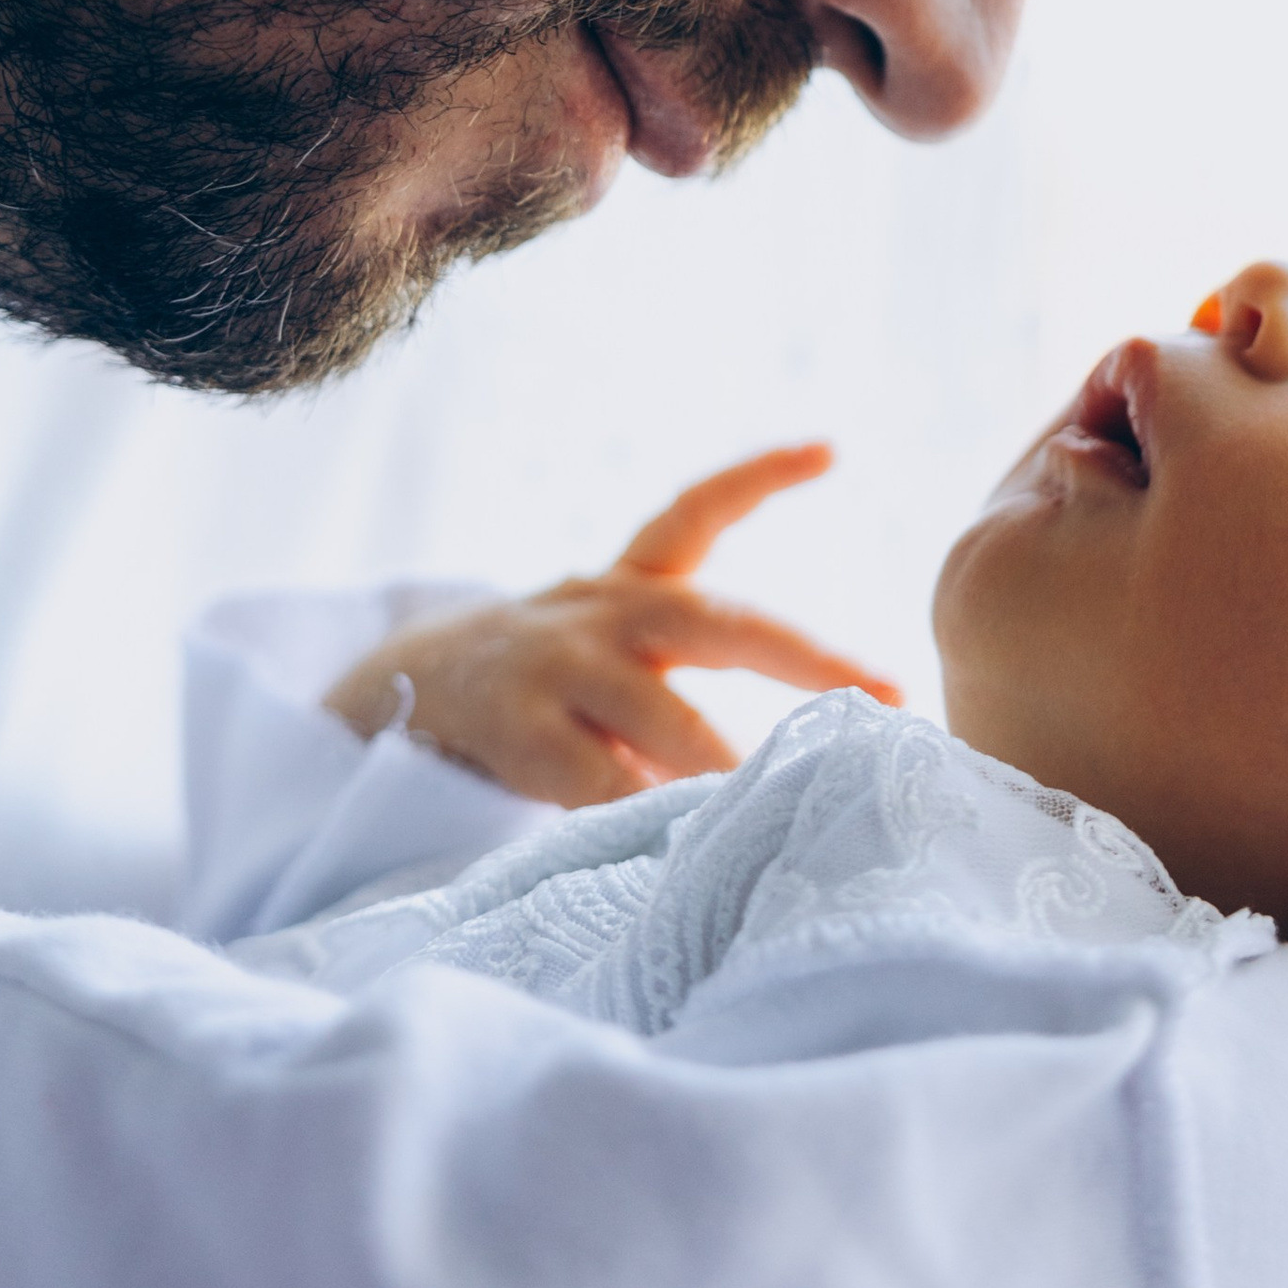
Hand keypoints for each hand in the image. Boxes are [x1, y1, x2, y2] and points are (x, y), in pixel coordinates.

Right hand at [322, 445, 901, 804]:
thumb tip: (800, 745)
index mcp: (627, 584)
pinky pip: (596, 778)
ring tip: (782, 797)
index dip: (760, 476)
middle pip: (712, 622)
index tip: (829, 447)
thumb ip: (686, 674)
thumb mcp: (611, 648)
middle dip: (804, 656)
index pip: (694, 512)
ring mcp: (557, 670)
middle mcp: (600, 612)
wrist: (404, 695)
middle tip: (883, 691)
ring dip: (726, 761)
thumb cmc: (550, 681)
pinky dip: (644, 810)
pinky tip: (682, 839)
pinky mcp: (517, 732)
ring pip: (661, 713)